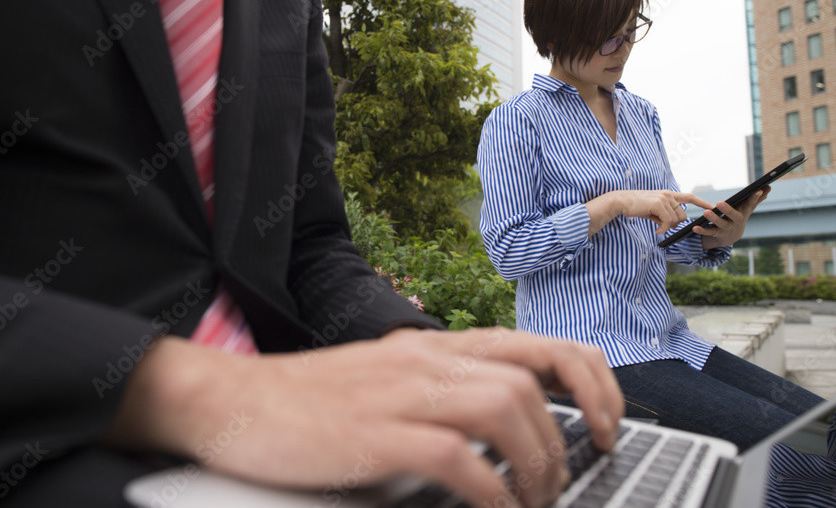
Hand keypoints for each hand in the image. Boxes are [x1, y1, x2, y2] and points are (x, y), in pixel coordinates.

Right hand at [103, 327, 622, 507]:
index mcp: (430, 346)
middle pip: (531, 374)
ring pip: (507, 409)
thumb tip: (500, 426)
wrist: (231, 401)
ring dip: (538, 461)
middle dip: (574, 424)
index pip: (532, 343)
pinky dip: (491, 490)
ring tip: (536, 499)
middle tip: (580, 468)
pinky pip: (459, 457)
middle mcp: (425, 359)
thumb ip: (439, 391)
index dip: (586, 376)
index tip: (604, 419)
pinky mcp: (377, 434)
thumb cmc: (308, 400)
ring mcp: (401, 393)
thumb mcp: (385, 380)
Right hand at [587, 190, 712, 236]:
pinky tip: (656, 231)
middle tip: (662, 226)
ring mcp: (664, 199)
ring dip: (668, 227)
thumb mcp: (653, 210)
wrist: (622, 202)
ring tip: (657, 227)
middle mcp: (668, 195)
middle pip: (683, 215)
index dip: (702, 202)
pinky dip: (663, 229)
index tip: (713, 207)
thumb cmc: (636, 206)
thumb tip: (673, 224)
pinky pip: (668, 222)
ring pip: (676, 219)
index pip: (690, 197)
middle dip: (675, 224)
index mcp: (668, 194)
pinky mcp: (658, 204)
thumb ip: (665, 214)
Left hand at [694, 186, 770, 250]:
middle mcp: (736, 222)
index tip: (757, 190)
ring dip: (714, 219)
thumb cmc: (739, 216)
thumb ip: (757, 198)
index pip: (750, 204)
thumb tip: (769, 186)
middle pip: (734, 216)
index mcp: (744, 212)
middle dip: (728, 210)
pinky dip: (702, 230)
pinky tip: (694, 227)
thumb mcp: (747, 208)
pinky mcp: (716, 234)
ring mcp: (726, 229)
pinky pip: (709, 232)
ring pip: (721, 224)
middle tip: (720, 203)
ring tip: (706, 212)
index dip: (755, 198)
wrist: (731, 236)